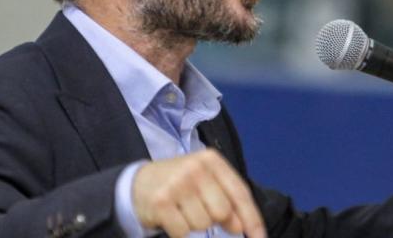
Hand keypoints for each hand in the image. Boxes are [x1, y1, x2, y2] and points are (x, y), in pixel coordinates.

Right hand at [131, 149, 266, 237]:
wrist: (140, 182)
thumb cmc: (181, 183)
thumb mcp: (206, 183)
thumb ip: (228, 200)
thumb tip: (241, 226)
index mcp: (212, 160)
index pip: (240, 193)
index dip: (252, 220)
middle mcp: (196, 168)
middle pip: (222, 212)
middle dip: (214, 219)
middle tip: (199, 209)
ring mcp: (177, 184)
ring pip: (203, 224)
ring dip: (194, 224)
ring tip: (183, 210)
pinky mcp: (161, 201)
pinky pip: (183, 232)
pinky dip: (179, 231)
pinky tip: (172, 217)